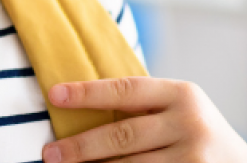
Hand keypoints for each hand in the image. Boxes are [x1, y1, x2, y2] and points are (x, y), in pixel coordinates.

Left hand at [42, 77, 246, 162]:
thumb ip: (143, 105)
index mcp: (182, 94)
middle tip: (50, 154)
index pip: (125, 89)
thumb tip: (78, 105)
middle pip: (122, 135)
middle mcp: (190, 123)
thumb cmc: (196, 135)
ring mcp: (193, 158)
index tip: (53, 95)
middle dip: (80, 146)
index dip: (87, 92)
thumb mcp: (179, 109)